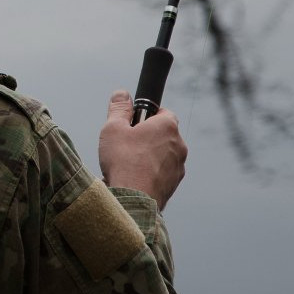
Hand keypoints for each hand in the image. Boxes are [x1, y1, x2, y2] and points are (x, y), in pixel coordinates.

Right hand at [98, 90, 187, 208]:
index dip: (146, 116)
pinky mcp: (173, 185)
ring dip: (149, 156)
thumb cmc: (124, 162)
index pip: (163, 112)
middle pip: (163, 134)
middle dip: (146, 137)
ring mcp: (178, 167)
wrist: (133, 200)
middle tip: (126, 144)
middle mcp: (179, 145)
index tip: (133, 122)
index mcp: (167, 126)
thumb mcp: (113, 128)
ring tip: (127, 165)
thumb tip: (121, 94)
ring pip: (163, 155)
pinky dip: (151, 173)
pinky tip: (134, 179)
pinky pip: (162, 173)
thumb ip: (119, 108)